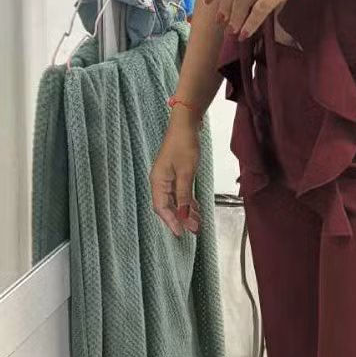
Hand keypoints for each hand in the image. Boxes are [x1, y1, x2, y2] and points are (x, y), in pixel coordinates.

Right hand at [150, 111, 201, 237]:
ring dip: (185, 211)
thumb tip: (183, 214)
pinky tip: (195, 207)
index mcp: (158, 181)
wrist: (186, 124)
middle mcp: (160, 181)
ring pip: (175, 200)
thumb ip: (184, 194)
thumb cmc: (184, 144)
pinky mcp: (175, 173)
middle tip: (194, 229)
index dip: (171, 221)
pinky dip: (187, 201)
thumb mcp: (186, 172)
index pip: (162, 207)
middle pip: (168, 206)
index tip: (181, 232)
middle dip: (180, 218)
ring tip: (197, 221)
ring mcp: (167, 177)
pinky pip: (179, 192)